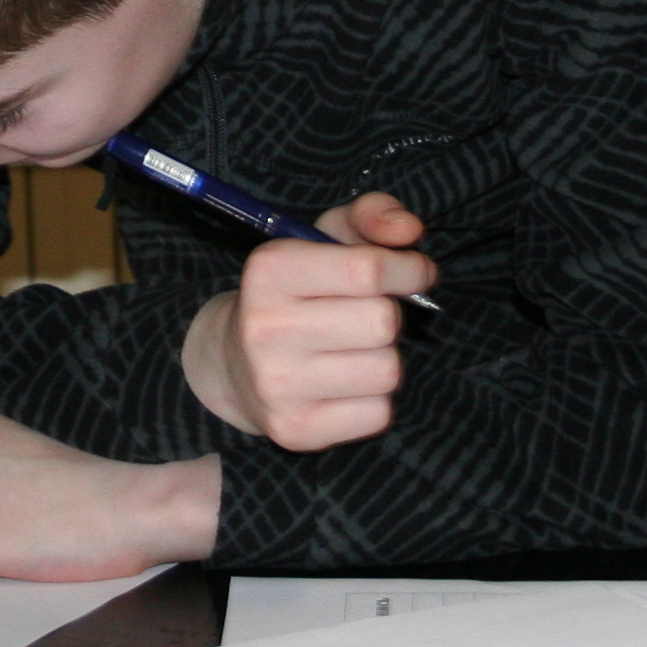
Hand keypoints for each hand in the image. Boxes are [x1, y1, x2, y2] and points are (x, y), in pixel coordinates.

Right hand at [178, 194, 430, 449]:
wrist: (233, 364)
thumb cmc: (297, 292)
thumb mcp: (325, 238)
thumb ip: (373, 216)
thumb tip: (409, 232)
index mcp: (271, 269)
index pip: (368, 269)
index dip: (409, 269)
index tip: (413, 272)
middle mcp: (267, 327)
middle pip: (382, 323)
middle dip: (387, 316)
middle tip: (364, 316)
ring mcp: (278, 385)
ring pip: (387, 371)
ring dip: (383, 359)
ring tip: (352, 351)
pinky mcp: (295, 430)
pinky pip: (378, 414)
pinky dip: (374, 400)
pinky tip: (344, 386)